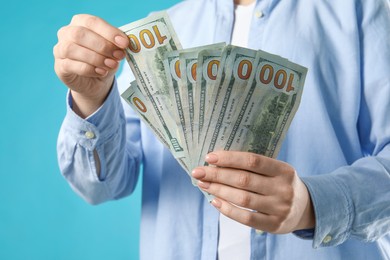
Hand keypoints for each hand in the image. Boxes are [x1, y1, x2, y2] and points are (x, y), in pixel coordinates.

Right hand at [53, 14, 128, 116]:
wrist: (95, 82)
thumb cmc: (104, 60)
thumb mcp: (113, 51)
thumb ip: (116, 46)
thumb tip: (123, 45)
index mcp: (80, 22)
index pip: (92, 22)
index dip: (109, 32)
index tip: (124, 43)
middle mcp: (66, 33)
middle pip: (80, 34)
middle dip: (102, 45)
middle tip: (118, 56)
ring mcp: (60, 49)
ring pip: (72, 49)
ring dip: (96, 58)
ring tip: (110, 65)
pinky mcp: (60, 66)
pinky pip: (71, 65)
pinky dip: (89, 69)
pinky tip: (101, 72)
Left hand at [191, 151, 314, 233]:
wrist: (305, 208)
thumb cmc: (281, 183)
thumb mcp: (276, 170)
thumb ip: (254, 166)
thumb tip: (217, 163)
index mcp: (284, 170)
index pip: (253, 161)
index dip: (229, 158)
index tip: (209, 157)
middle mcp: (283, 189)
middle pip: (244, 180)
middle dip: (217, 175)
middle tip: (198, 172)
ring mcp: (280, 208)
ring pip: (242, 199)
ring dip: (219, 190)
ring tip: (203, 184)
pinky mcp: (274, 225)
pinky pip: (246, 218)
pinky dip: (227, 209)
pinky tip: (215, 201)